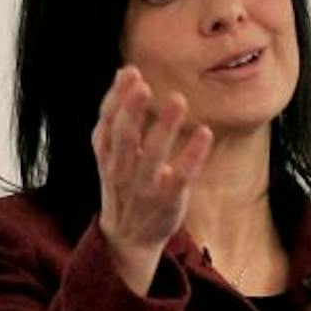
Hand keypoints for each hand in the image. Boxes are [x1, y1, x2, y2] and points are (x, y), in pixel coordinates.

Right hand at [92, 65, 212, 294]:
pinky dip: (192, 155)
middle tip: (143, 85)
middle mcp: (122, 170)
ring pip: (152, 156)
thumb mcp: (110, 153)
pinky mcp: (168, 200)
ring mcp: (144, 187)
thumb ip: (115, 117)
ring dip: (164, 127)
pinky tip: (204, 133)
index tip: (129, 72)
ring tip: (178, 100)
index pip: (107, 123)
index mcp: (107, 156)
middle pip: (124, 138)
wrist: (128, 238)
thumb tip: (123, 73)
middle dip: (131, 111)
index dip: (116, 99)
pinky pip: (181, 177)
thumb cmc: (123, 184)